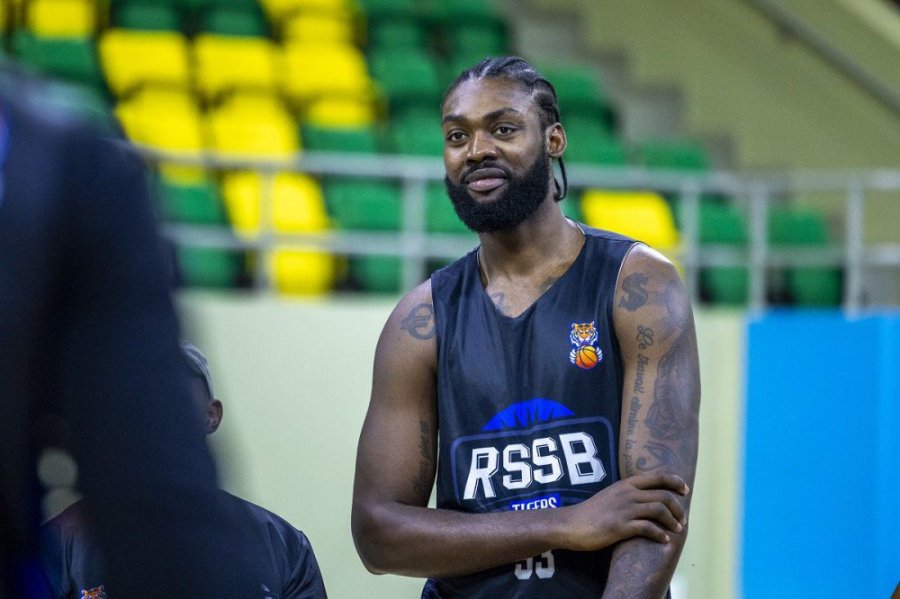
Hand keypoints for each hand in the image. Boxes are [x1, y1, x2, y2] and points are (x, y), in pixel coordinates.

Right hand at [560, 472, 688, 550]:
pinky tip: (664, 540)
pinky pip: (648, 528)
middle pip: (663, 495)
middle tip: (682, 519)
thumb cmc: (591, 512)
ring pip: (659, 510)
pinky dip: (660, 534)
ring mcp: (624, 509)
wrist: (572, 524)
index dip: (675, 482)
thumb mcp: (611, 495)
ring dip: (673, 521)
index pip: (658, 476)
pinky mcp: (620, 526)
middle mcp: (627, 494)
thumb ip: (628, 494)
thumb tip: (648, 498)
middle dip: (678, 507)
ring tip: (677, 529)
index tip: (685, 490)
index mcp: (626, 484)